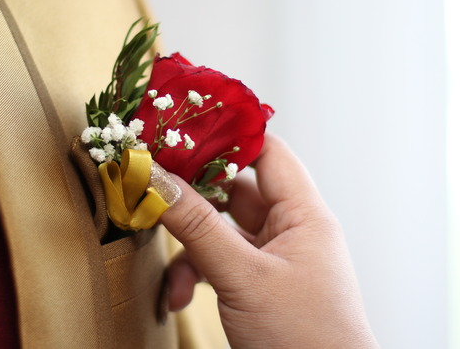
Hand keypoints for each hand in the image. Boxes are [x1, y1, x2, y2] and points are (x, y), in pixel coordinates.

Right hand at [159, 134, 378, 348]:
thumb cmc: (305, 338)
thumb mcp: (244, 278)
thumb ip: (197, 227)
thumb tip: (157, 178)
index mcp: (304, 215)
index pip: (267, 152)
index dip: (226, 138)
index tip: (179, 132)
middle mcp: (290, 231)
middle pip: (234, 191)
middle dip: (194, 198)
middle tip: (154, 190)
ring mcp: (273, 261)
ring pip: (220, 233)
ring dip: (189, 248)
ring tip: (173, 273)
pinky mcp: (257, 288)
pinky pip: (219, 265)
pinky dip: (196, 276)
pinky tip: (181, 298)